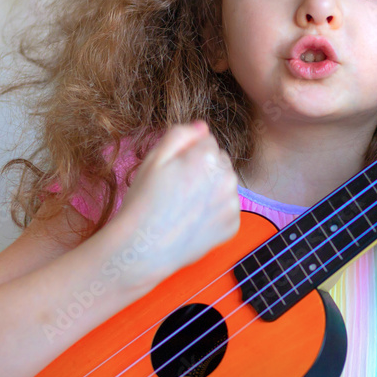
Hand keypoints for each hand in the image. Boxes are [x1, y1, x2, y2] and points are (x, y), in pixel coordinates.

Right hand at [110, 122, 240, 288]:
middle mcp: (228, 178)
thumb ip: (181, 135)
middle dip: (204, 170)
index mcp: (209, 157)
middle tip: (177, 189)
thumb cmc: (144, 201)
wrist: (143, 249)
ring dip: (211, 190)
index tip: (173, 170)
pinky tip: (193, 221)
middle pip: (220, 162)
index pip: (207, 141)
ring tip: (184, 206)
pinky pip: (226, 209)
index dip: (188, 154)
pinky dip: (214, 213)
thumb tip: (203, 127)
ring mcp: (232, 203)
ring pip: (225, 185)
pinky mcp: (233, 225)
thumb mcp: (154, 158)